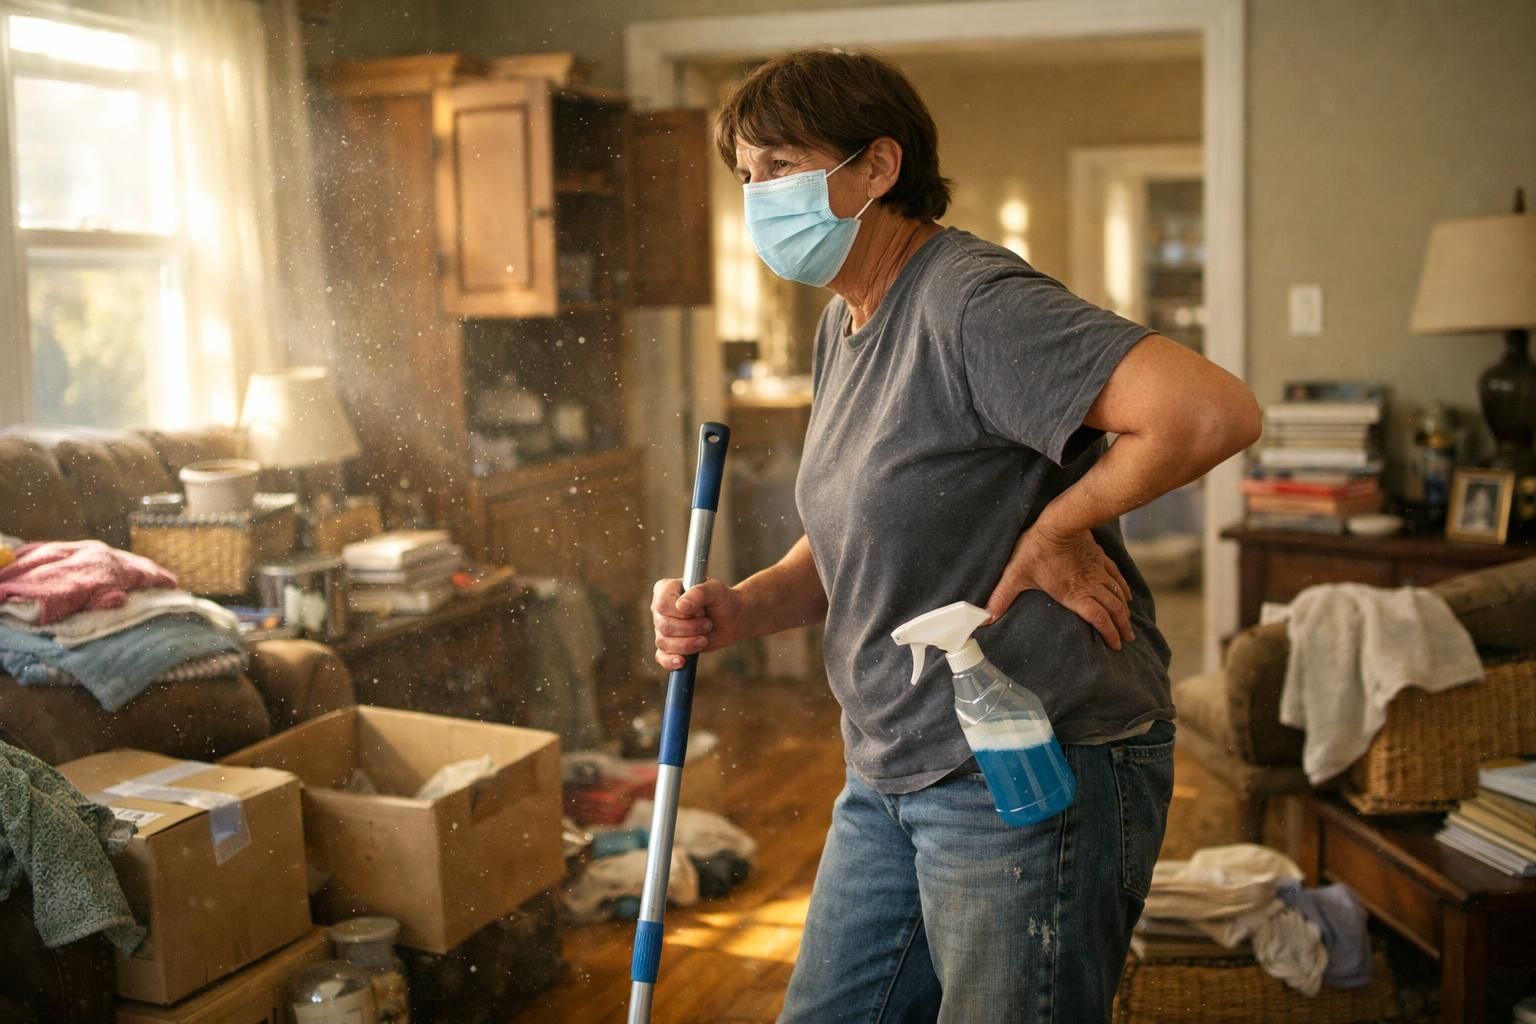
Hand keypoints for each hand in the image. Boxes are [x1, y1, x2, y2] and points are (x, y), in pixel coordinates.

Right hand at [651, 577, 746, 669]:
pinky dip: (670, 661)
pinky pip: (661, 656)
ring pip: (663, 642)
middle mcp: (660, 608)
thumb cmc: (722, 600)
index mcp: (666, 589)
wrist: (732, 618)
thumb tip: (681, 606)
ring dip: (688, 644)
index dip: (682, 614)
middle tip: (707, 624)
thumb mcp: (715, 590)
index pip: (662, 605)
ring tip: (704, 638)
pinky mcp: (669, 645)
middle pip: (664, 626)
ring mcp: (663, 627)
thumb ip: (699, 593)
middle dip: (690, 629)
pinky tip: (682, 661)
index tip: (701, 611)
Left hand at [984, 525, 1134, 650]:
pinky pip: (1117, 577)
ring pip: (1118, 595)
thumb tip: (985, 618)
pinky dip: (1124, 590)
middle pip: (1113, 610)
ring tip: (1129, 623)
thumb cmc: (1036, 548)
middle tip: (1127, 639)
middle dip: (1122, 626)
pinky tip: (1128, 596)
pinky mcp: (1100, 559)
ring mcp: (1098, 572)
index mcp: (1074, 594)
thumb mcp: (1015, 574)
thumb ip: (1001, 597)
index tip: (1116, 645)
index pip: (1098, 619)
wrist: (1059, 521)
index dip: (1109, 634)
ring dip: (1125, 612)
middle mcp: (1091, 586)